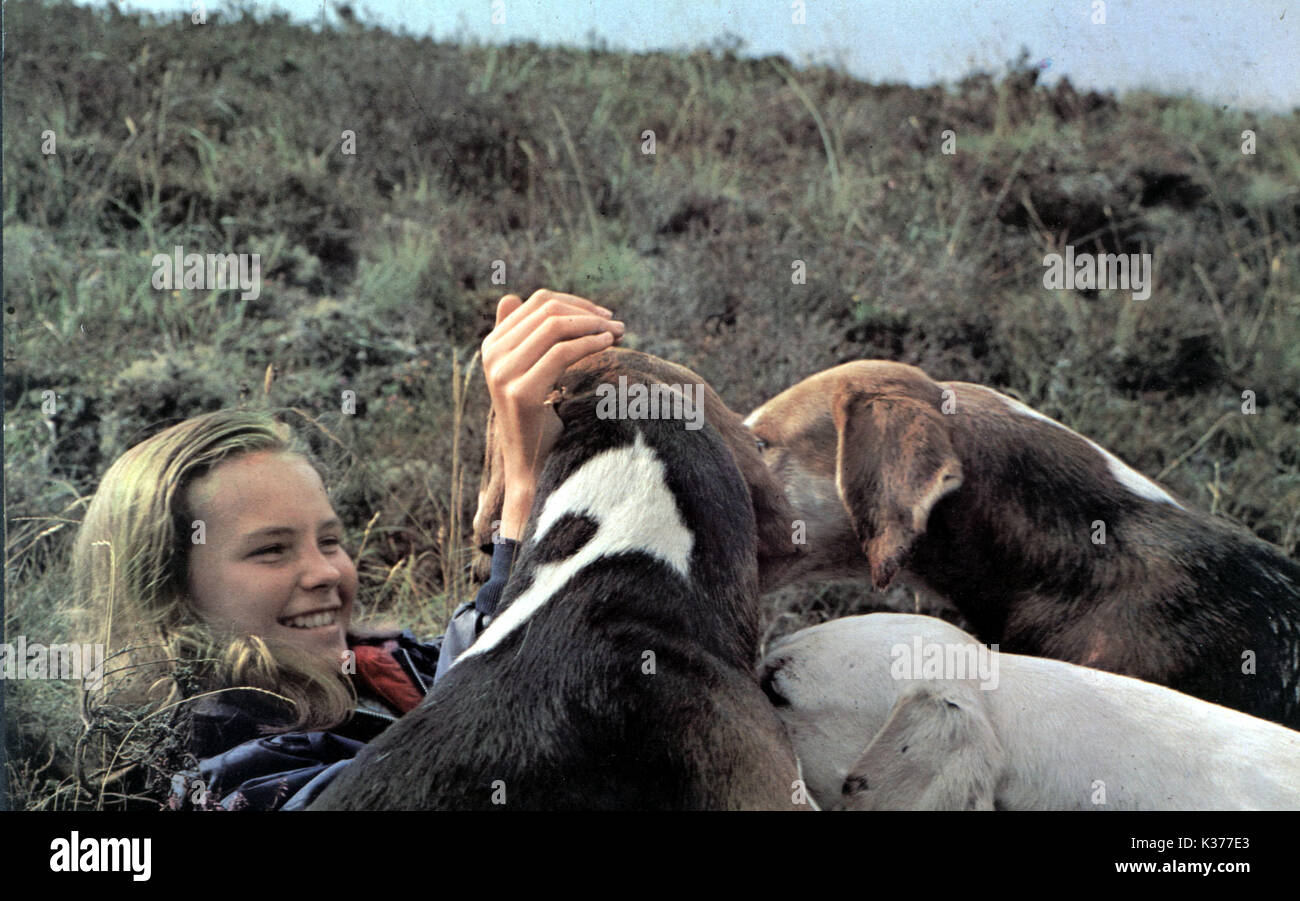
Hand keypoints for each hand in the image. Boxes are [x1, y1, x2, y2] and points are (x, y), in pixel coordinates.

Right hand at [481, 289, 623, 538]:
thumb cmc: (537, 420)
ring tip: (618, 334)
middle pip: (547, 310)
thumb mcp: (524, 374)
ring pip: (555, 327)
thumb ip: (519, 338)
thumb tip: (510, 296)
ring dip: (593, 326)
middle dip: (588, 313)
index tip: (603, 316)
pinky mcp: (520, 392)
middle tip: (617, 324)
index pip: (537, 302)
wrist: (530, 467)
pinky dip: (589, 344)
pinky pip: (561, 353)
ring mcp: (503, 373)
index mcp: (492, 345)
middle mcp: (492, 355)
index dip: (575, 303)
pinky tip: (608, 345)